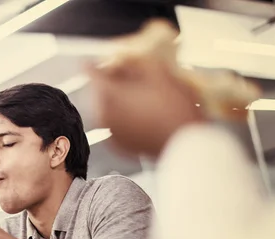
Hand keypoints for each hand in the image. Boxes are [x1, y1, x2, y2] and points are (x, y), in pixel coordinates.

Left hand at [87, 56, 204, 156]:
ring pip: (108, 108)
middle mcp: (105, 115)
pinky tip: (141, 114)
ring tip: (139, 96)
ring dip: (118, 100)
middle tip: (128, 77)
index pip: (91, 72)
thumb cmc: (175, 110)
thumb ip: (137, 62)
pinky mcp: (119, 145)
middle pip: (100, 91)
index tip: (96, 60)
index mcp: (110, 95)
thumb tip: (125, 58)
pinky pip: (117, 125)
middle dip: (111, 82)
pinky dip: (124, 118)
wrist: (184, 144)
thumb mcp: (159, 74)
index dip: (95, 63)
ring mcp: (111, 132)